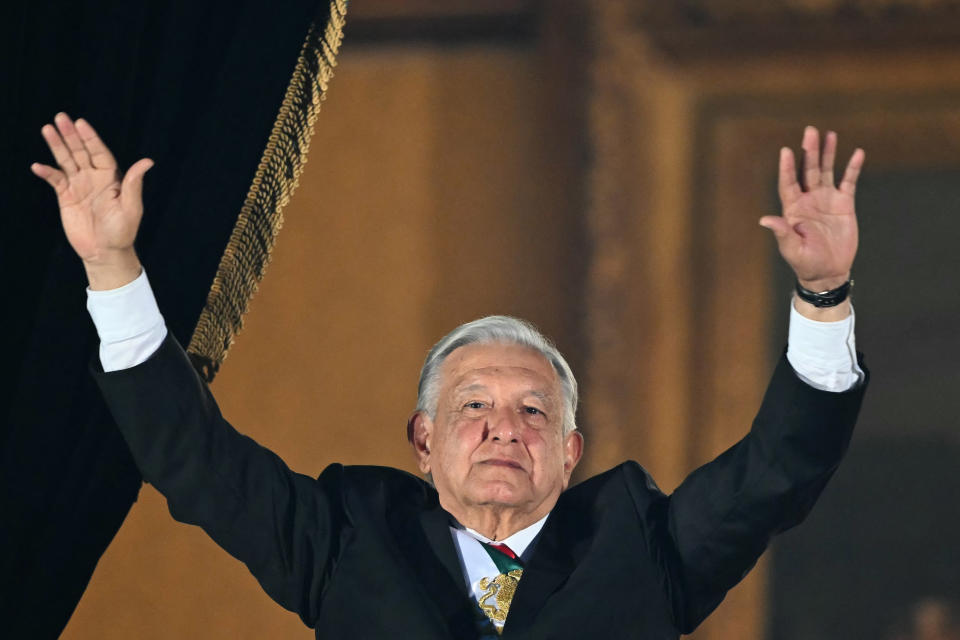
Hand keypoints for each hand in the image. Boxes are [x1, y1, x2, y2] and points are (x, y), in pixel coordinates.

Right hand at [31, 113, 152, 288]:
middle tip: (60, 117)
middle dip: (71, 135)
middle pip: (80, 152)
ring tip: (47, 129)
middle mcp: (94, 178)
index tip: (81, 123)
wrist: (105, 252)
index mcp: (111, 178)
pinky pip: (55, 180)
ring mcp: (79, 186)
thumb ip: (133, 183)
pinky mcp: (66, 197)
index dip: (90, 138)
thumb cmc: (123, 231)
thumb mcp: (131, 207)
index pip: (99, 152)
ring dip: (57, 146)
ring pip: (66, 161)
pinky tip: (38, 166)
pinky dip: (47, 173)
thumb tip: (148, 161)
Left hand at [760, 126, 864, 292]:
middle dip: (809, 151)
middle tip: (810, 131)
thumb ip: (781, 232)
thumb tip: (764, 220)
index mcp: (793, 208)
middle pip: (808, 170)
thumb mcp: (792, 248)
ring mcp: (826, 199)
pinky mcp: (844, 204)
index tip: (786, 151)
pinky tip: (857, 152)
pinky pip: (849, 182)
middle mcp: (808, 199)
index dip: (788, 168)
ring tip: (829, 134)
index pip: (788, 183)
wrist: (828, 271)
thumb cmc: (805, 261)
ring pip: (827, 170)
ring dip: (827, 153)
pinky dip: (853, 168)